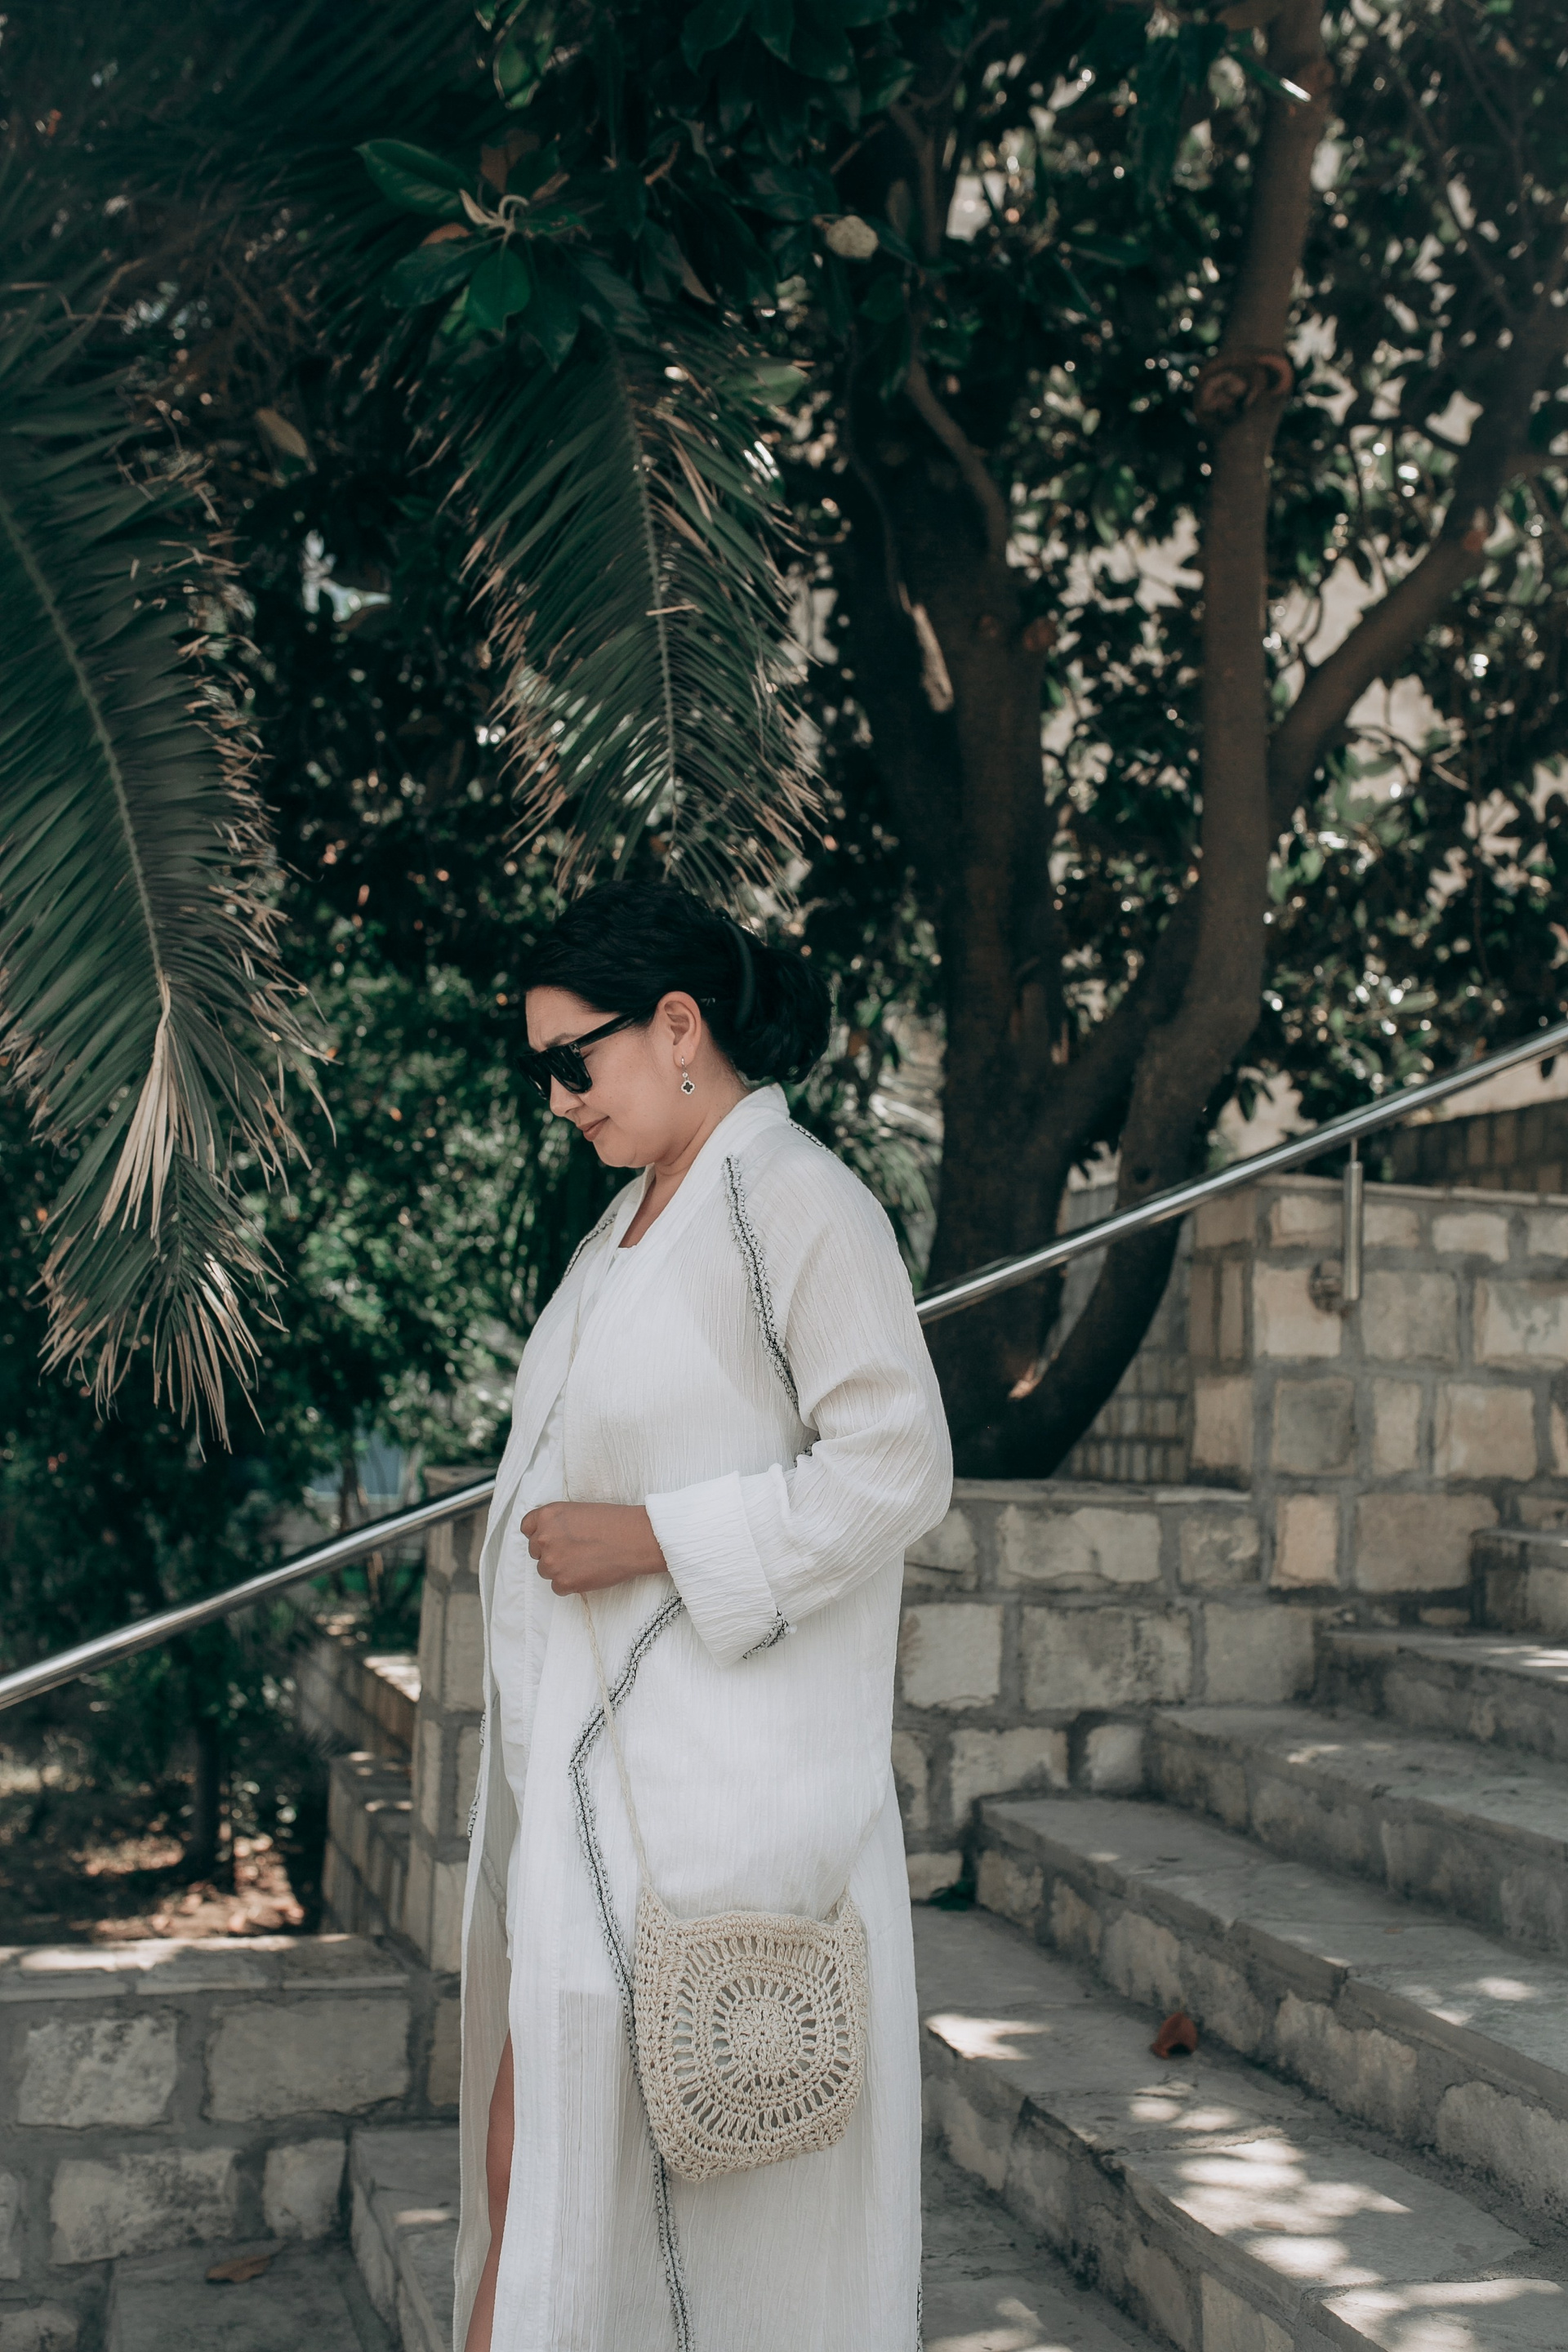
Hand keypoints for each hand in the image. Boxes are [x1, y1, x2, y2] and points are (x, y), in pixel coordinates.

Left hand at [521, 1502, 667, 1595]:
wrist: (634, 1540)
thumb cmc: (613, 1522)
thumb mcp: (578, 1510)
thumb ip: (557, 1523)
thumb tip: (549, 1537)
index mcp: (547, 1515)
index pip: (527, 1527)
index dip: (540, 1533)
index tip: (552, 1538)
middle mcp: (544, 1538)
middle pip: (535, 1551)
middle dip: (551, 1552)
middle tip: (575, 1551)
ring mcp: (551, 1562)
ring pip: (545, 1571)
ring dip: (560, 1569)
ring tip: (584, 1561)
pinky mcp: (563, 1583)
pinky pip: (557, 1587)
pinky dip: (570, 1583)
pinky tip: (587, 1573)